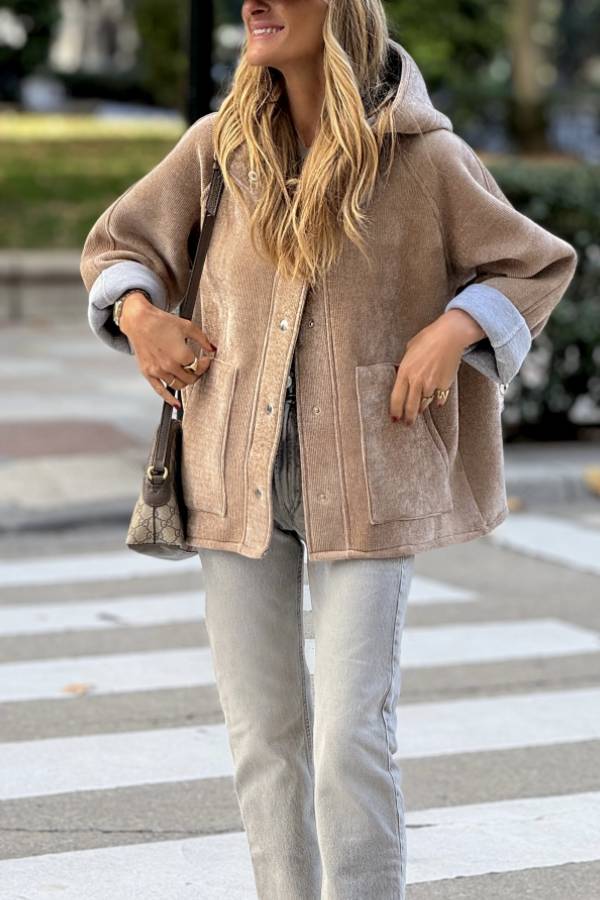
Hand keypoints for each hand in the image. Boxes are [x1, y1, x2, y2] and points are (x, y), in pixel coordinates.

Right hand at [119, 292, 217, 408]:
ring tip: (188, 374)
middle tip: (198, 366)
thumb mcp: (187, 327)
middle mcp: (169, 365)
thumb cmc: (162, 322)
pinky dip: (170, 399)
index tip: (206, 359)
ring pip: (179, 385)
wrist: (139, 321)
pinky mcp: (148, 373)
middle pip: (190, 378)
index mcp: (181, 354)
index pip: (199, 367)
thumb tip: (213, 349)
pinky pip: (160, 390)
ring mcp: (158, 371)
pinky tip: (177, 404)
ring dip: (186, 381)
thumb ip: (203, 339)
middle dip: (197, 373)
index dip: (205, 363)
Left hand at [390, 311, 480, 425]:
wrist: (450, 335)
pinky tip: (436, 401)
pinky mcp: (445, 385)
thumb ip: (405, 366)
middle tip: (407, 423)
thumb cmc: (428, 338)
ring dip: (422, 408)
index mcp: (405, 372)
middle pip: (410, 407)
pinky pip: (439, 398)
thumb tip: (402, 375)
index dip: (395, 412)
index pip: (396, 399)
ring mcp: (432, 385)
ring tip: (420, 411)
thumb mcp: (409, 350)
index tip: (394, 419)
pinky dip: (437, 400)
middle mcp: (417, 381)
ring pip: (425, 404)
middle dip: (408, 418)